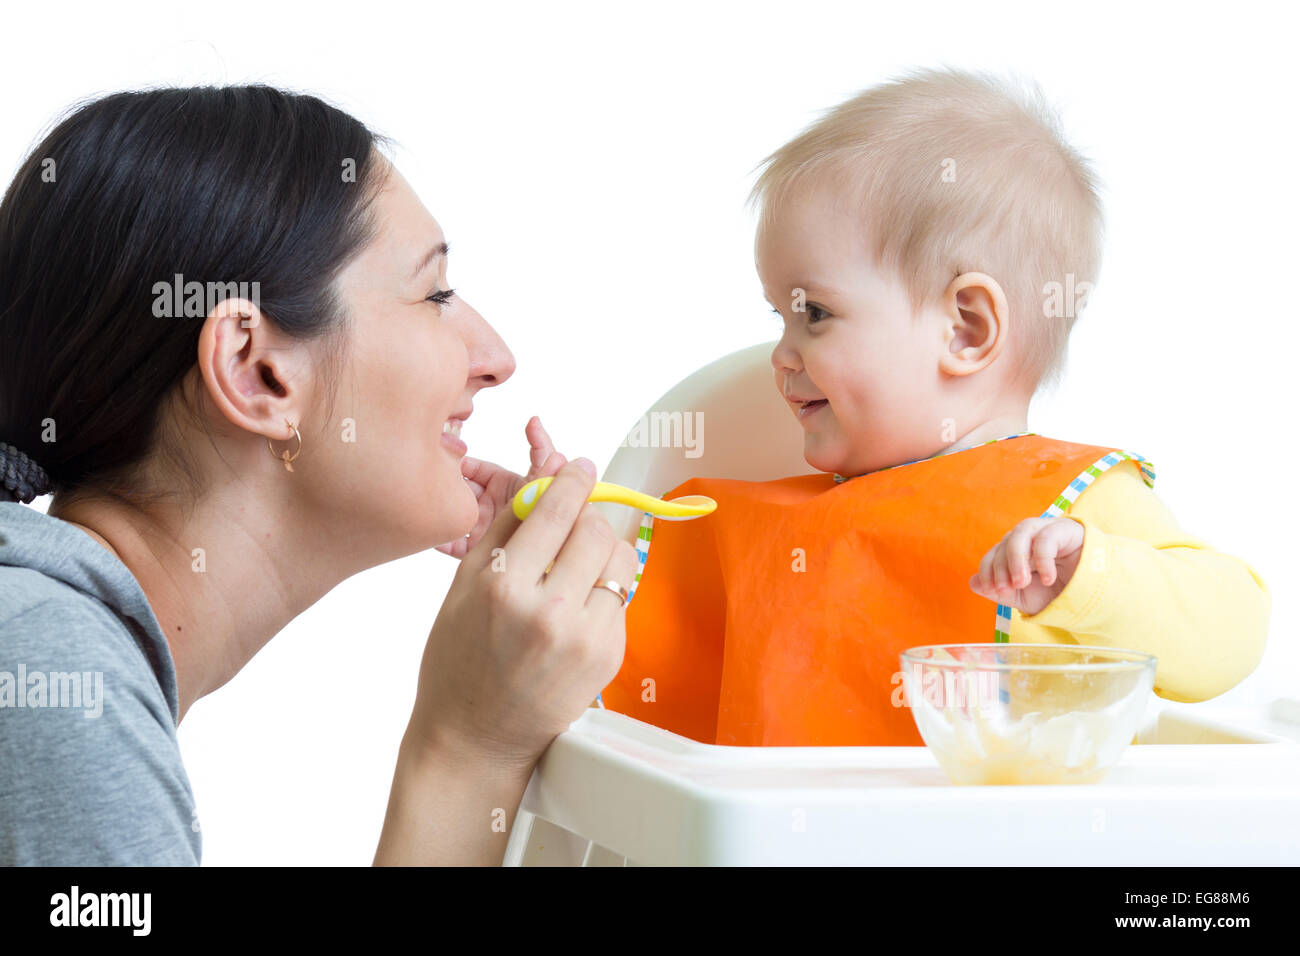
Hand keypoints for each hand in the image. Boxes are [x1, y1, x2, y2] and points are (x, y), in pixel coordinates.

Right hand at [410, 458, 638, 768]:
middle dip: (587, 518)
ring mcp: (584, 638)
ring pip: (620, 560)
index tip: (579, 468)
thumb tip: (545, 474)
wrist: (475, 736)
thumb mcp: (466, 584)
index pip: (556, 510)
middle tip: (572, 525)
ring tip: (574, 570)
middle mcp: (548, 611)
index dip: (573, 480)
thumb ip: (508, 526)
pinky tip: (574, 610)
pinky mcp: (609, 658)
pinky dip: (603, 592)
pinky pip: (621, 598)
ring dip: (602, 553)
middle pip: (596, 529)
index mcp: (504, 586)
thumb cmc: (459, 658)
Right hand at [436, 416, 567, 558]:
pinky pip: (452, 545)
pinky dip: (441, 541)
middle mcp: (486, 501)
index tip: (448, 456)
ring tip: (432, 506)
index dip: (461, 462)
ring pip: (453, 514)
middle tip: (436, 481)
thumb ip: (541, 448)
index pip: (473, 467)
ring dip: (442, 510)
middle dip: (447, 485)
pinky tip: (435, 535)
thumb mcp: (545, 474)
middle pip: (460, 490)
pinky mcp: (477, 549)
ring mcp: (480, 524)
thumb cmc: (551, 505)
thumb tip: (534, 420)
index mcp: (499, 482)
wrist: (557, 545)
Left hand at [969, 516, 1084, 615]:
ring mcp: (1043, 529)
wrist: (1093, 593)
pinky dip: (1042, 559)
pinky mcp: (1063, 529)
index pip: (991, 556)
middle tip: (1007, 590)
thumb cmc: (1057, 592)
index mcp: (1012, 552)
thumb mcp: (1025, 598)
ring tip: (1022, 583)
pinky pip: (1046, 538)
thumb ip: (1000, 591)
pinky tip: (1047, 578)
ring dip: (1016, 560)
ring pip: (1020, 534)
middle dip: (1001, 569)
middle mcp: (1025, 537)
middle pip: (1003, 544)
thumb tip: (973, 583)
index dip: (988, 573)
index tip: (995, 592)